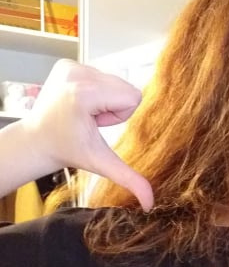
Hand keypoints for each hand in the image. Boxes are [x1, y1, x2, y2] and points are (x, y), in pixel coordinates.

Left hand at [24, 59, 153, 210]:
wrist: (38, 139)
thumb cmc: (68, 149)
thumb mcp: (101, 163)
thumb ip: (129, 179)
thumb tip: (151, 203)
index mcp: (84, 94)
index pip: (132, 96)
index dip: (120, 115)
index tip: (97, 124)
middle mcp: (77, 74)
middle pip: (125, 86)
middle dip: (114, 107)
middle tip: (92, 120)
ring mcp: (71, 66)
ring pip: (114, 80)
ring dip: (105, 100)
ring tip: (85, 113)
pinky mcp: (67, 63)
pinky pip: (101, 74)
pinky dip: (96, 91)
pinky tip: (80, 104)